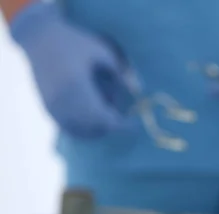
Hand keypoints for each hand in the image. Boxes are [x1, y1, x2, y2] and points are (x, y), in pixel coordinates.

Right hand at [10, 1, 131, 137]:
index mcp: (78, 86)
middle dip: (110, 125)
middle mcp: (63, 99)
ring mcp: (54, 105)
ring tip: (105, 111)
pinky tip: (93, 118)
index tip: (135, 125)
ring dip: (97, 129)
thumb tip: (137, 91)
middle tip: (121, 115)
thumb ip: (121, 72)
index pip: (104, 117)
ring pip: (80, 130)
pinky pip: (67, 127)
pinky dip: (82, 129)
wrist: (40, 37)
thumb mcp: (103, 51)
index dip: (121, 125)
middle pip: (94, 127)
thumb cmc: (74, 42)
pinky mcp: (48, 107)